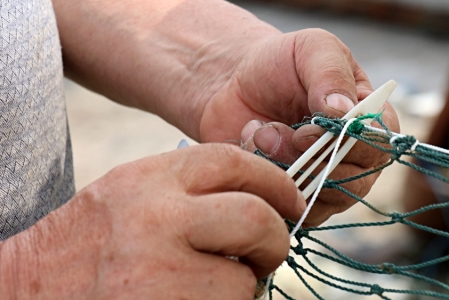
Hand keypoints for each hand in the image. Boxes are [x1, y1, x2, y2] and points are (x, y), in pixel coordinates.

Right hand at [0, 144, 303, 298]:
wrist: (26, 293)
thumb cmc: (89, 246)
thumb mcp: (132, 196)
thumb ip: (191, 190)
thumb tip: (265, 199)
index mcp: (149, 178)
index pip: (234, 162)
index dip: (276, 183)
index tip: (291, 203)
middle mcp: (157, 218)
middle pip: (256, 218)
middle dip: (276, 239)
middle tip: (267, 254)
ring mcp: (161, 273)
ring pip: (245, 279)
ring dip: (241, 286)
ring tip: (209, 287)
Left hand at [197, 29, 399, 225]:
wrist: (236, 85)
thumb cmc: (283, 64)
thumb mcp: (312, 49)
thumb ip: (331, 74)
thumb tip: (343, 111)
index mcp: (374, 121)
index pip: (379, 146)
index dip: (344, 143)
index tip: (304, 130)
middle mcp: (360, 159)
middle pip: (351, 181)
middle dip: (304, 158)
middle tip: (269, 132)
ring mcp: (332, 185)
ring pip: (318, 198)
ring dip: (281, 169)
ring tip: (258, 135)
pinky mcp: (300, 201)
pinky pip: (290, 210)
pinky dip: (266, 184)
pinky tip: (252, 152)